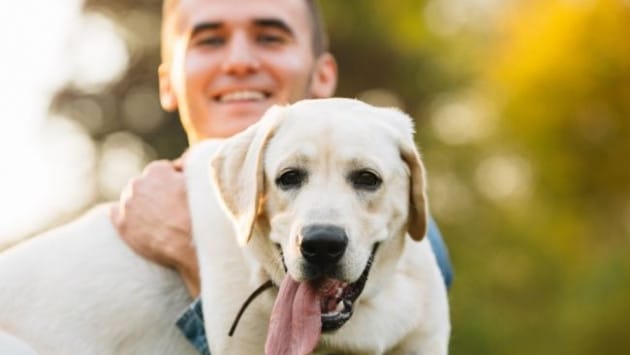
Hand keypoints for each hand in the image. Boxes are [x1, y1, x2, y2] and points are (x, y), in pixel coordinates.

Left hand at [110, 159, 199, 296]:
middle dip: (155, 192)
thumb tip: (181, 162)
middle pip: (145, 184)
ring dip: (141, 205)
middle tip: (170, 208)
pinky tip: (135, 222)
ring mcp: (128, 204)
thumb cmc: (199, 211)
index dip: (172, 182)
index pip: (162, 171)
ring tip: (158, 220)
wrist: (191, 242)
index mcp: (157, 170)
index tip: (179, 193)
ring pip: (131, 199)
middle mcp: (138, 183)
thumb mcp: (199, 180)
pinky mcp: (122, 225)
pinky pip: (114, 213)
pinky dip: (122, 215)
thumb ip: (188, 165)